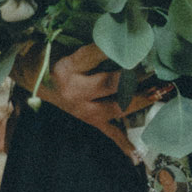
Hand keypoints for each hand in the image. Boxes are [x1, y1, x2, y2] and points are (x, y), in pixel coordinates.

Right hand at [21, 44, 155, 163]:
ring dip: (139, 100)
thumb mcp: (63, 44)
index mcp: (66, 68)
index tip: (134, 41)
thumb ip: (90, 44)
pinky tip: (138, 157)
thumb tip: (121, 34)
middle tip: (154, 68)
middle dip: (134, 77)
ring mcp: (81, 110)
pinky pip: (108, 134)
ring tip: (159, 92)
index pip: (95, 54)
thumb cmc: (50, 55)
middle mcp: (74, 91)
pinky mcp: (87, 121)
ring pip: (115, 108)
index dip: (115, 47)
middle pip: (109, 84)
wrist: (32, 77)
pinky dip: (123, 145)